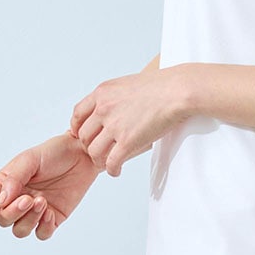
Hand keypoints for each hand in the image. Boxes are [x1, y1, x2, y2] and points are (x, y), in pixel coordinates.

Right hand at [0, 133, 100, 238]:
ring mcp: (35, 211)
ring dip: (28, 220)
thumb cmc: (53, 152)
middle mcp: (18, 200)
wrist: (81, 153)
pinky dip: (43, 227)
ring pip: (21, 230)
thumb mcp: (29, 159)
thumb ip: (14, 179)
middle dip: (13, 213)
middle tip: (29, 199)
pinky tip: (50, 212)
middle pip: (4, 220)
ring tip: (42, 201)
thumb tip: (0, 202)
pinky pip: (42, 234)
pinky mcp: (52, 217)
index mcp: (8, 185)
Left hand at [69, 67, 188, 176]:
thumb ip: (115, 96)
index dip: (77, 128)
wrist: (177, 90)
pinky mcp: (127, 141)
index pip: (78, 114)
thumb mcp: (128, 83)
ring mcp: (115, 125)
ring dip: (99, 160)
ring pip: (94, 151)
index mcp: (103, 92)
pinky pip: (111, 162)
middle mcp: (104, 108)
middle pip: (84, 135)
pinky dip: (112, 170)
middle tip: (98, 151)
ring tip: (107, 162)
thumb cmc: (161, 85)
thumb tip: (114, 108)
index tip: (81, 134)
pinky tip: (117, 170)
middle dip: (89, 145)